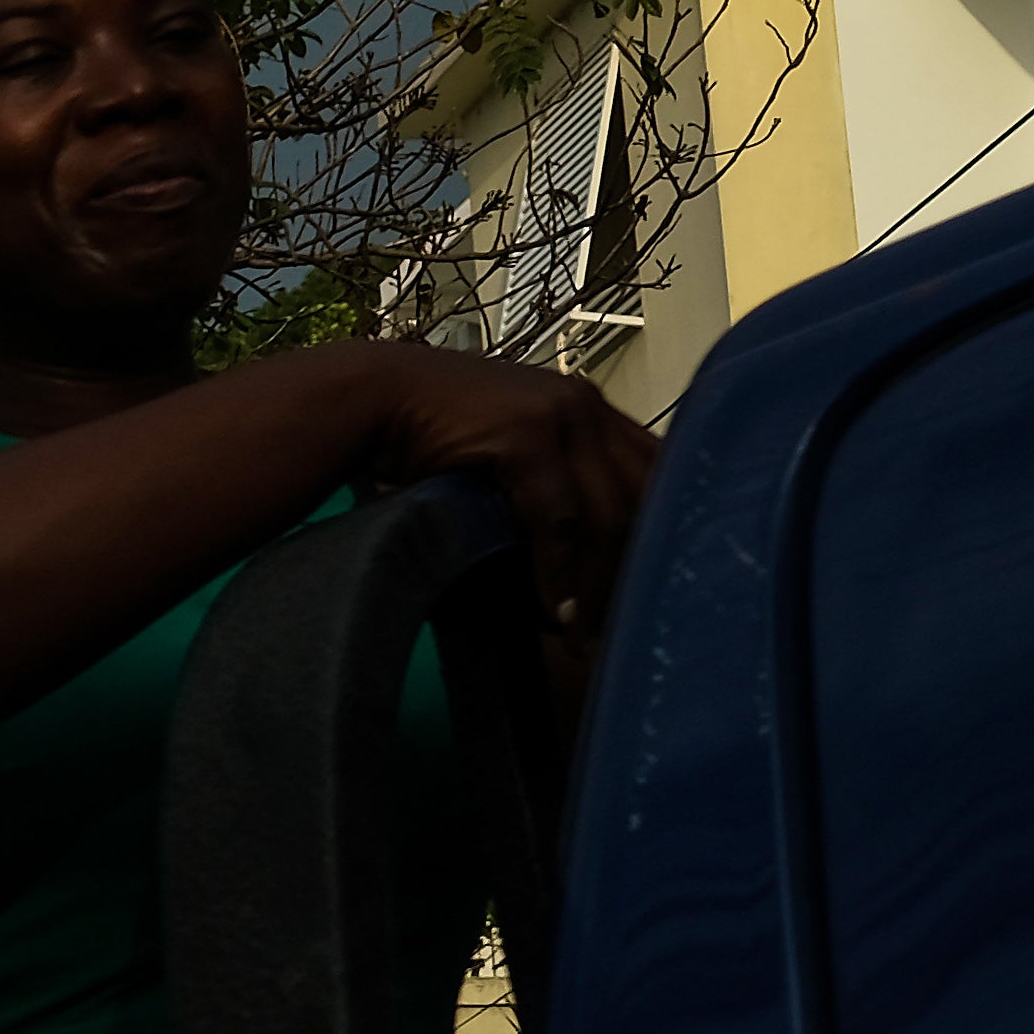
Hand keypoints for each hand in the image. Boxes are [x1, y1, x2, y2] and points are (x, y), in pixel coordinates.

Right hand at [353, 342, 659, 681]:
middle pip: (646, 497)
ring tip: (582, 634)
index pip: (656, 474)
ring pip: (609, 513)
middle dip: (638, 569)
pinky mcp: (526, 434)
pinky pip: (560, 518)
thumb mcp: (506, 453)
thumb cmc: (429, 437)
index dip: (662, 535)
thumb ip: (549, 484)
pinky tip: (553, 611)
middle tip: (620, 628)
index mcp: (590, 407)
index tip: (644, 593)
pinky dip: (559, 572)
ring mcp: (561, 414)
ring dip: (599, 584)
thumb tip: (580, 562)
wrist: (370, 398)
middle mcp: (587, 404)